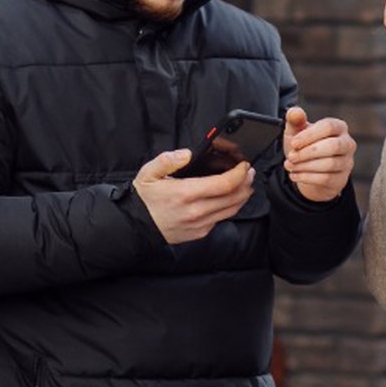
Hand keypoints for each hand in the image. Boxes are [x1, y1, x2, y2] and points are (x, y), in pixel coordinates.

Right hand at [133, 149, 254, 243]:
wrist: (136, 226)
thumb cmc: (144, 199)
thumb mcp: (149, 173)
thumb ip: (168, 160)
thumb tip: (187, 154)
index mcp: (185, 194)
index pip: (224, 184)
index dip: (239, 173)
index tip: (244, 165)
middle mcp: (196, 211)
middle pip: (234, 197)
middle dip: (246, 183)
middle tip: (249, 172)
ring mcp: (200, 224)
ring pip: (232, 210)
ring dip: (243, 196)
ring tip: (245, 184)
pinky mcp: (201, 232)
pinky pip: (221, 219)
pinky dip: (230, 207)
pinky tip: (229, 198)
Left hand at [281, 107, 354, 200]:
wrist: (308, 170)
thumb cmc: (304, 146)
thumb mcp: (296, 131)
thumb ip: (294, 120)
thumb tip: (295, 112)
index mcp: (338, 127)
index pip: (328, 127)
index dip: (309, 135)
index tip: (293, 143)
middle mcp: (347, 143)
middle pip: (333, 146)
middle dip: (308, 152)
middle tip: (291, 157)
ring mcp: (347, 162)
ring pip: (330, 164)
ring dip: (305, 166)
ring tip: (289, 166)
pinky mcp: (341, 179)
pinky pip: (326, 179)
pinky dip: (307, 177)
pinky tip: (294, 175)